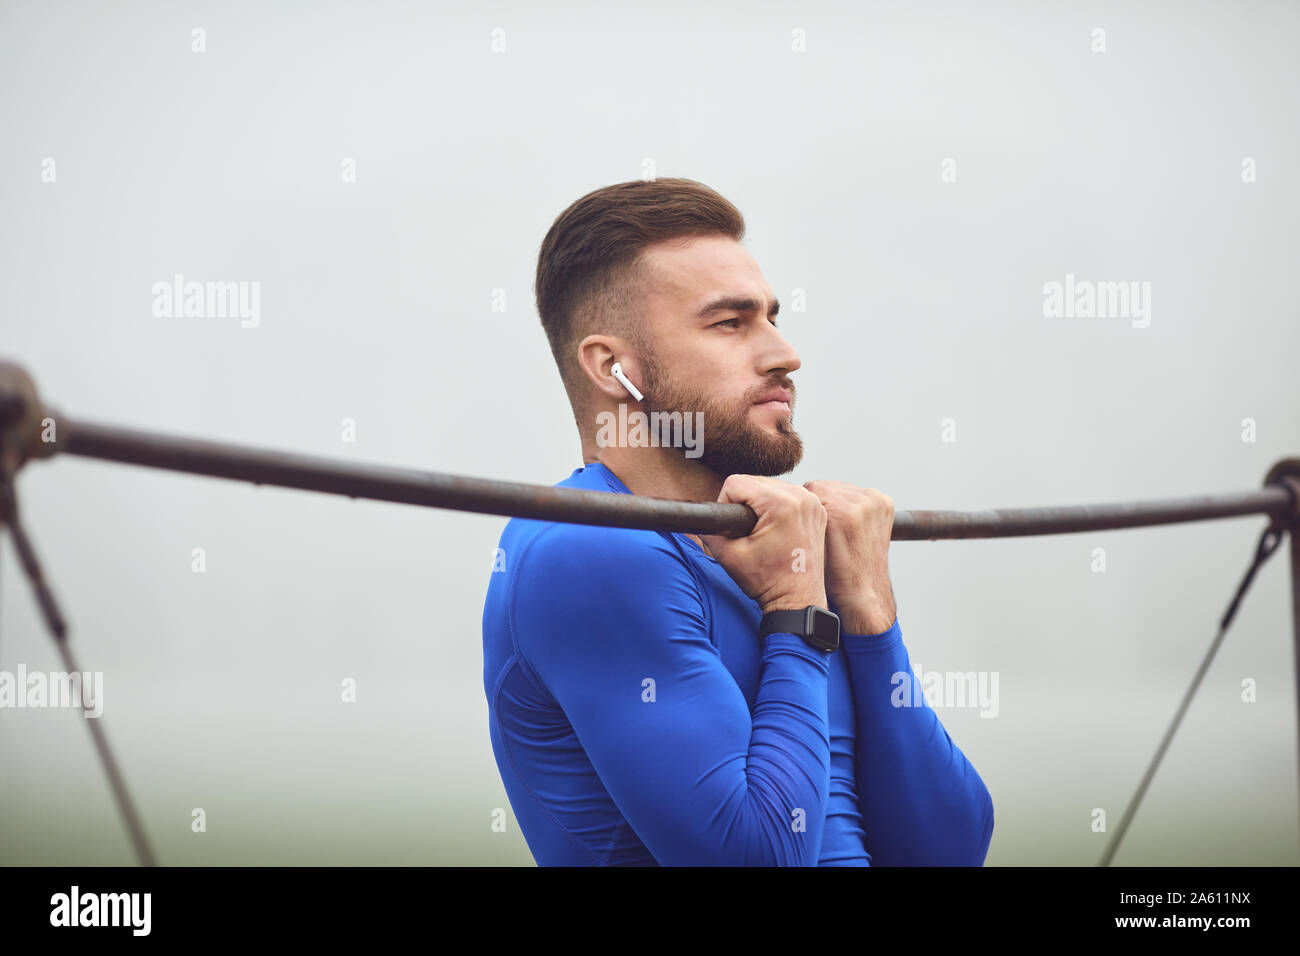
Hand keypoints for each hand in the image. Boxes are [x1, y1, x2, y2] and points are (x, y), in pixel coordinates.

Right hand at [699, 475, 827, 614]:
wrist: (797, 600)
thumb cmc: (768, 582)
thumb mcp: (728, 555)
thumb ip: (709, 529)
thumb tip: (700, 515)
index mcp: (781, 503)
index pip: (735, 484)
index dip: (725, 504)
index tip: (735, 530)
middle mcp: (802, 496)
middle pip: (753, 481)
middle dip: (744, 504)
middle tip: (749, 534)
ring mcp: (812, 502)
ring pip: (769, 486)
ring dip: (760, 504)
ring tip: (763, 533)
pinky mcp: (817, 508)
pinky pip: (786, 495)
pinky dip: (776, 507)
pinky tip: (777, 530)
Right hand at [801, 480, 896, 634]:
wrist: (864, 592)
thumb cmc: (834, 577)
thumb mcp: (810, 545)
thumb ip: (804, 514)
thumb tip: (795, 494)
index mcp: (845, 513)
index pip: (812, 487)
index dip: (805, 506)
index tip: (805, 521)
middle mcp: (865, 503)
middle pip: (828, 486)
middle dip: (822, 502)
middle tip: (822, 527)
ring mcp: (876, 503)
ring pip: (841, 489)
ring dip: (836, 502)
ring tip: (836, 527)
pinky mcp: (884, 504)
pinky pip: (857, 493)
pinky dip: (851, 504)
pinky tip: (849, 524)